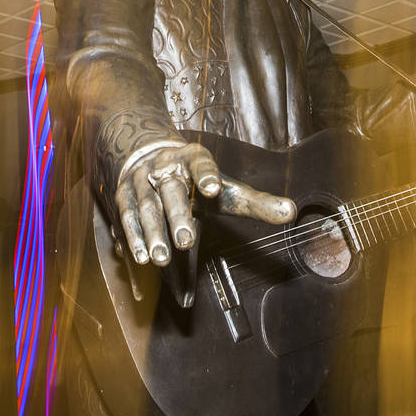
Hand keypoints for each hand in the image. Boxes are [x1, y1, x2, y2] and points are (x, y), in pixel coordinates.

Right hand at [114, 142, 295, 265]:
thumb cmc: (198, 182)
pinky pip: (126, 217)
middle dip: (178, 216)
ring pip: (146, 206)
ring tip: (162, 258)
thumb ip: (256, 203)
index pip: (202, 164)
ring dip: (153, 233)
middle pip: (172, 191)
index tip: (214, 188)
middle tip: (188, 241)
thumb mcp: (227, 189)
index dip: (207, 175)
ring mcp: (142, 181)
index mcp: (193, 159)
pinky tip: (140, 256)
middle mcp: (166, 167)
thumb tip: (291, 212)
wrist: (151, 157)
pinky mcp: (124, 195)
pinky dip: (133, 237)